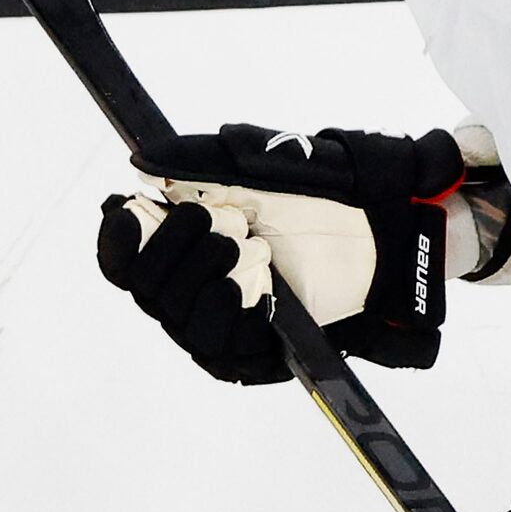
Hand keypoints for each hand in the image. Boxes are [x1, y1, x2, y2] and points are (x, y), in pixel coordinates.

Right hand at [97, 124, 463, 377]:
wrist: (391, 225)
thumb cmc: (332, 194)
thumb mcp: (268, 166)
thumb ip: (204, 160)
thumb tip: (142, 160)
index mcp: (191, 239)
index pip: (127, 254)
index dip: (118, 237)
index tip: (127, 210)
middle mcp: (197, 284)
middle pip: (143, 286)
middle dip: (169, 248)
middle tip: (216, 219)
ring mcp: (225, 319)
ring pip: (175, 316)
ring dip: (200, 277)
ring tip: (246, 246)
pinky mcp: (255, 351)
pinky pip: (218, 347)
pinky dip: (226, 312)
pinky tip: (249, 287)